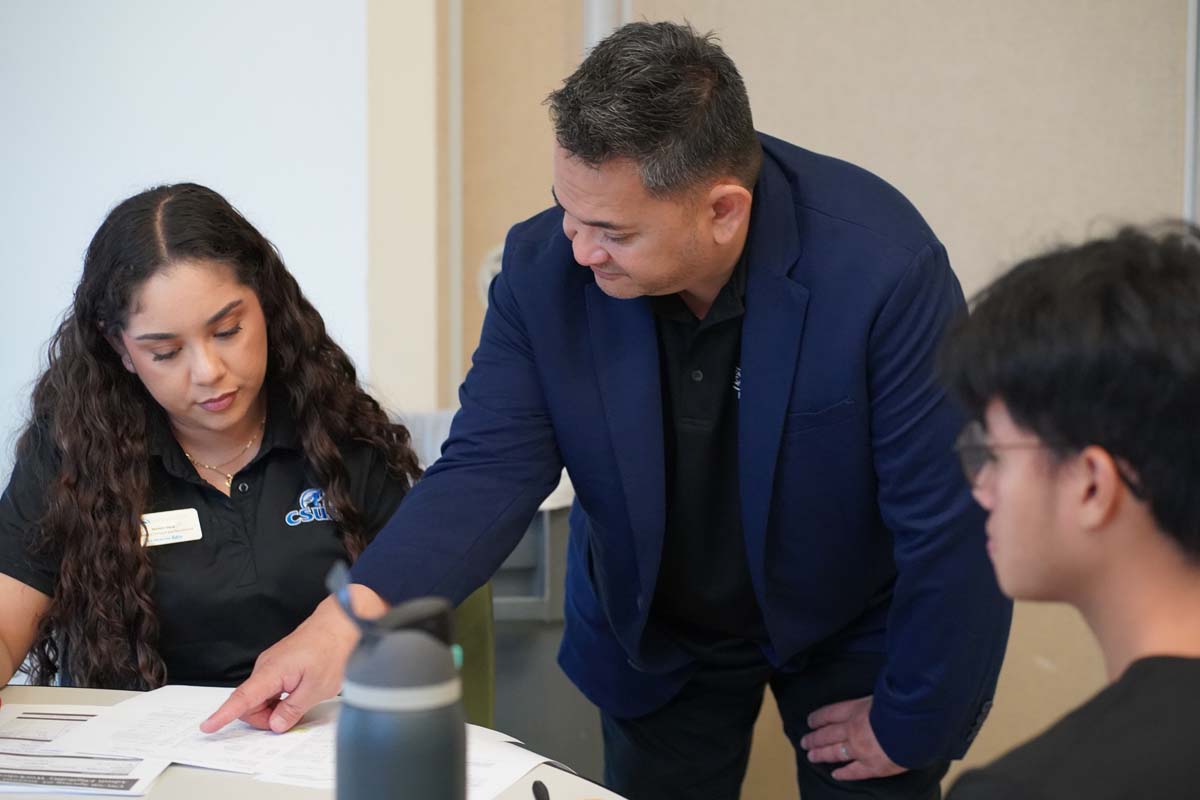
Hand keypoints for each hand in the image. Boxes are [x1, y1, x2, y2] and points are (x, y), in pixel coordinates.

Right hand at [200, 585, 386, 733]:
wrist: (342, 623)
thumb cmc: (332, 649)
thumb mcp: (316, 688)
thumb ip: (293, 709)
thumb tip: (276, 724)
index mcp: (271, 672)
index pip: (242, 698)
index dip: (223, 714)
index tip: (207, 726)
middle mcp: (266, 666)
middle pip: (250, 703)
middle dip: (264, 718)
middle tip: (290, 719)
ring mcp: (272, 664)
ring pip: (261, 697)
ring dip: (274, 708)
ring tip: (301, 702)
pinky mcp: (280, 664)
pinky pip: (270, 687)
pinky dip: (279, 698)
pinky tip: (298, 695)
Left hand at [799, 695, 905, 780]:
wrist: (914, 725)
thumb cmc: (901, 705)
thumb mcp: (881, 693)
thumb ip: (871, 700)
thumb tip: (872, 698)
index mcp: (854, 709)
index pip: (830, 713)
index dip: (818, 718)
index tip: (810, 721)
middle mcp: (852, 729)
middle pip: (827, 734)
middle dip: (814, 738)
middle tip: (805, 742)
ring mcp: (859, 749)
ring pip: (834, 752)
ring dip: (821, 754)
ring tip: (811, 756)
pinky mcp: (872, 766)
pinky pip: (854, 771)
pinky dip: (844, 773)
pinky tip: (835, 774)